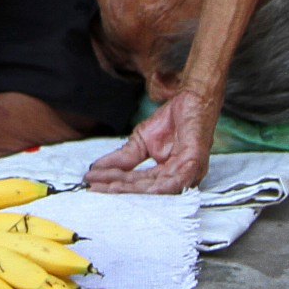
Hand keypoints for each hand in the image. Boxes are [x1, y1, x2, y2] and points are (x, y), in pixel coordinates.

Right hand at [85, 86, 216, 193]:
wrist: (192, 97)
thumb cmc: (173, 120)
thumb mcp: (141, 140)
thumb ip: (123, 157)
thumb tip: (98, 168)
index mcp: (168, 176)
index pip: (137, 185)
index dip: (115, 184)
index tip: (93, 184)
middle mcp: (179, 179)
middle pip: (145, 191)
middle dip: (118, 189)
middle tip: (96, 188)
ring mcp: (189, 172)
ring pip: (158, 190)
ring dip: (132, 189)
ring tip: (109, 187)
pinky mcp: (195, 162)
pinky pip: (176, 181)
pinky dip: (158, 186)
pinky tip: (139, 188)